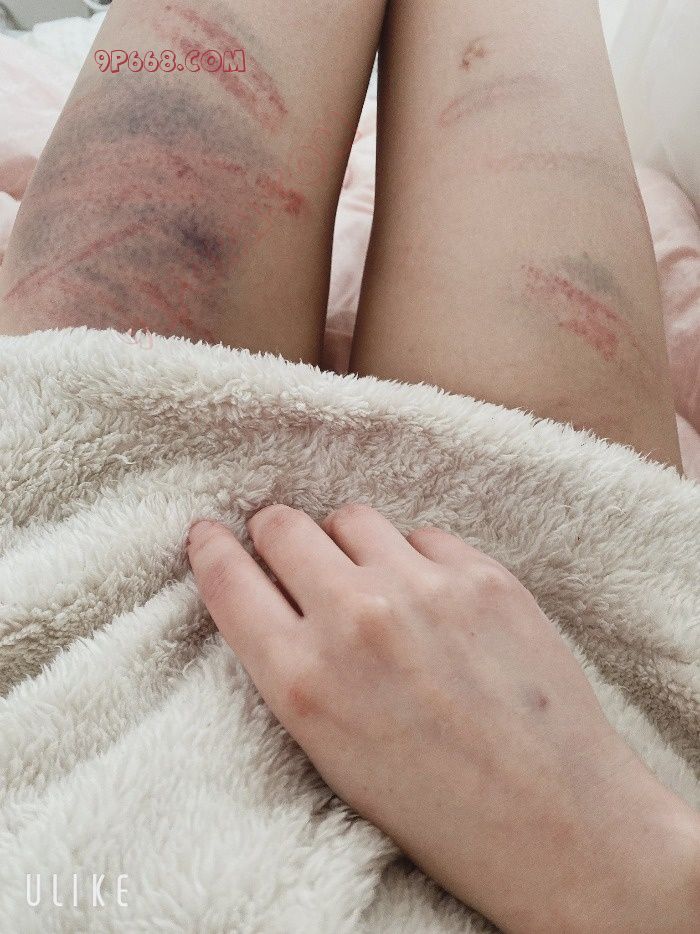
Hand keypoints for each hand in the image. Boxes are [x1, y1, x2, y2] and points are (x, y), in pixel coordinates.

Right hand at [187, 504, 699, 932]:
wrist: (553, 820)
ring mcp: (424, 589)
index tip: (209, 534)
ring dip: (346, 541)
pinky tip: (432, 599)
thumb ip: (292, 666)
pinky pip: (423, 535)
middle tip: (286, 549)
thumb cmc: (435, 806)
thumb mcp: (330, 751)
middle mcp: (355, 619)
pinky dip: (415, 558)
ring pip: (351, 517)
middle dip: (276, 535)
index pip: (228, 579)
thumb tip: (273, 596)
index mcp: (303, 679)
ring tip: (368, 578)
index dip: (211, 549)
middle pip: (284, 527)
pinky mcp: (483, 575)